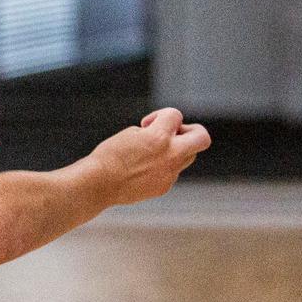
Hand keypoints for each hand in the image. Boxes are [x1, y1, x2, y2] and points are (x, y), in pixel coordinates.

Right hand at [90, 107, 210, 205]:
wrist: (99, 184)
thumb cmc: (110, 156)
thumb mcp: (132, 133)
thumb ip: (154, 132)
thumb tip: (168, 137)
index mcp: (159, 137)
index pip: (176, 115)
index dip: (161, 115)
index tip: (145, 125)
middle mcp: (170, 155)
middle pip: (202, 138)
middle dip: (190, 131)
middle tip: (172, 134)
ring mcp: (170, 173)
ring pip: (189, 156)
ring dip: (177, 149)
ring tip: (154, 151)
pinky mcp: (164, 186)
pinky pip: (173, 171)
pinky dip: (163, 166)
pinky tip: (143, 169)